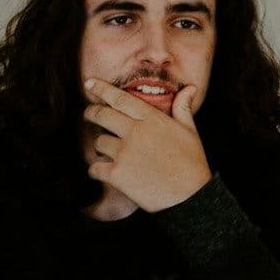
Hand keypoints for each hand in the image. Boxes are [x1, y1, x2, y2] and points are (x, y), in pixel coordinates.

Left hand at [82, 78, 212, 210]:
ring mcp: (124, 153)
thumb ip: (183, 108)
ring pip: (98, 142)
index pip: (120, 98)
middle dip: (91, 113)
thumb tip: (190, 88)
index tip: (89, 83)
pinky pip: (94, 168)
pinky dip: (97, 170)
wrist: (189, 196)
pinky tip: (104, 172)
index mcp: (152, 119)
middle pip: (101, 115)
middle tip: (89, 114)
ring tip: (109, 153)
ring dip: (101, 147)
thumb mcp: (190, 131)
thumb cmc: (191, 164)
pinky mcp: (117, 174)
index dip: (102, 89)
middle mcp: (135, 132)